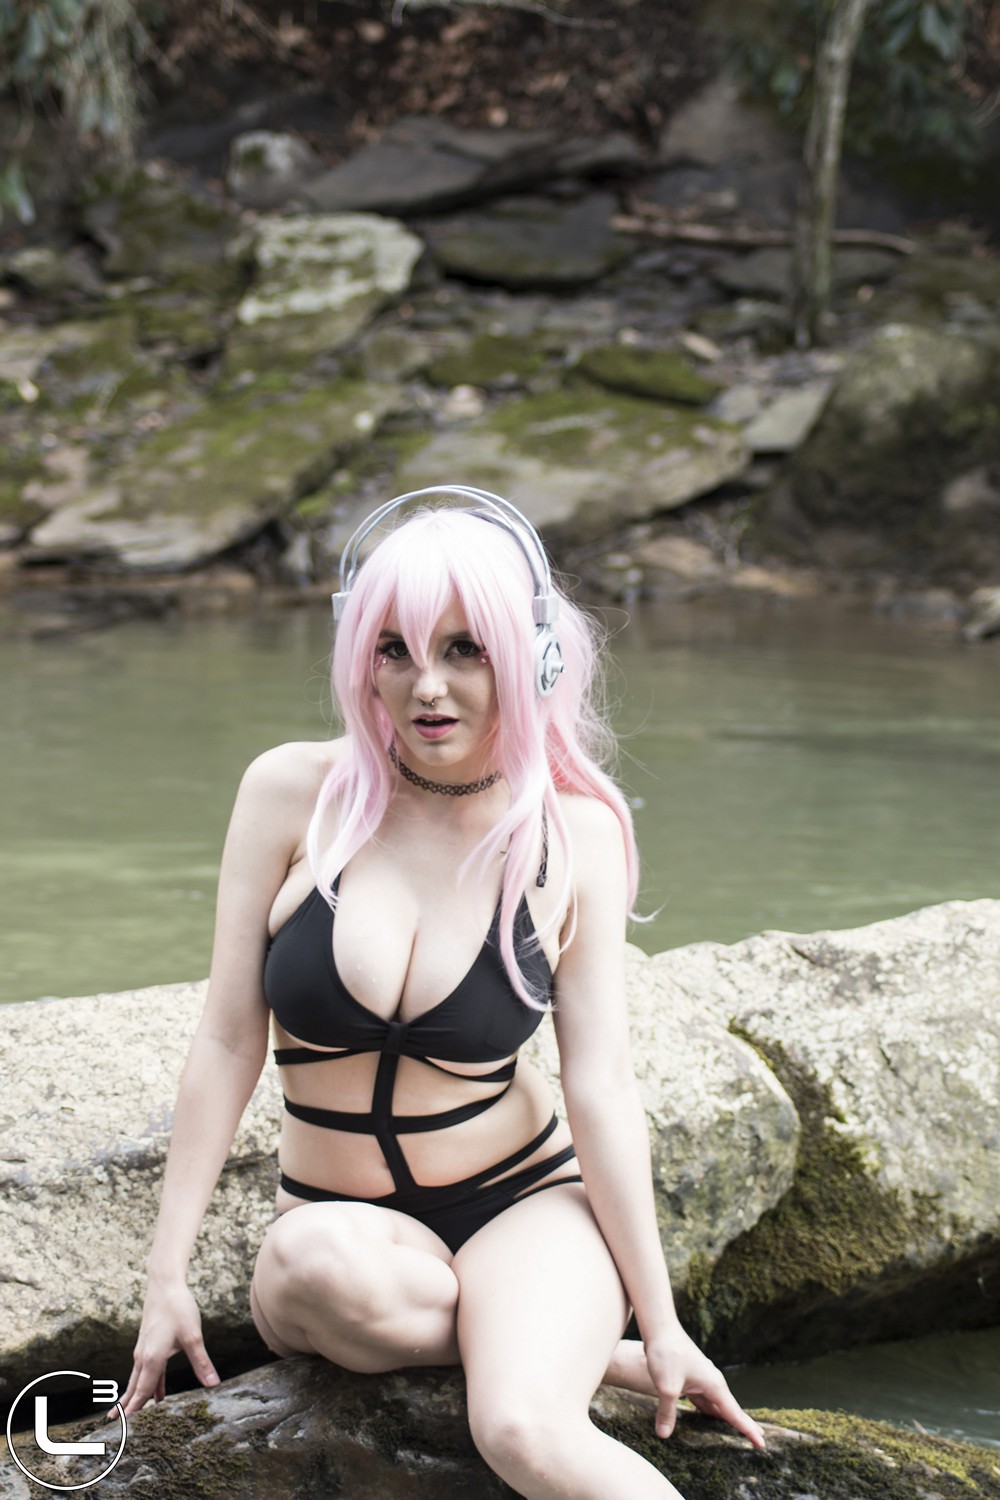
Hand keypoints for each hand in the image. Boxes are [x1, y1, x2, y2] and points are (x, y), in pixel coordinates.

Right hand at [122, 1278, 219, 1414]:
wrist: (164, 1285)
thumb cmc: (178, 1308)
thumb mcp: (193, 1336)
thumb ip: (201, 1363)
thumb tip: (213, 1385)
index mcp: (152, 1358)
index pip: (142, 1391)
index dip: (135, 1410)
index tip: (125, 1427)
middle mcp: (143, 1357)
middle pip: (134, 1387)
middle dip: (126, 1407)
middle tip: (113, 1425)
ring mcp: (144, 1349)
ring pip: (138, 1379)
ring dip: (135, 1396)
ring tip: (128, 1414)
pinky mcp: (148, 1343)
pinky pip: (145, 1369)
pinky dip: (147, 1383)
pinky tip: (156, 1392)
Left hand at [644, 1326, 765, 1449]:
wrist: (661, 1329)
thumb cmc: (667, 1354)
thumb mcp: (666, 1386)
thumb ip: (667, 1412)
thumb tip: (663, 1436)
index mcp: (714, 1385)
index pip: (735, 1414)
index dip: (748, 1430)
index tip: (762, 1444)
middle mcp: (713, 1383)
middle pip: (732, 1410)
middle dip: (745, 1425)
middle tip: (761, 1443)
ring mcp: (703, 1380)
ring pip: (719, 1405)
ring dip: (729, 1420)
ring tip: (739, 1435)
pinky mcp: (693, 1379)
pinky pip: (707, 1401)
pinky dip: (713, 1412)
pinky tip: (712, 1419)